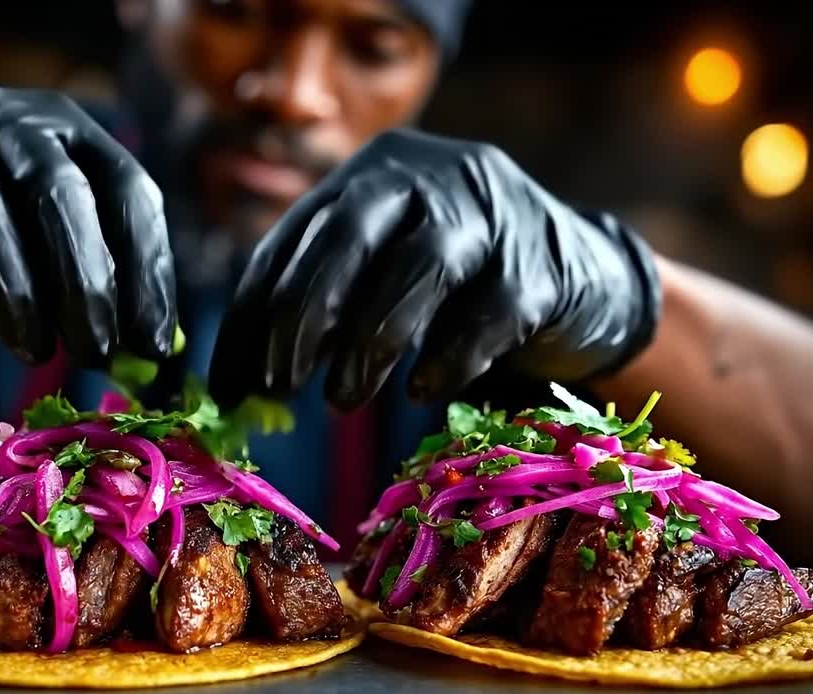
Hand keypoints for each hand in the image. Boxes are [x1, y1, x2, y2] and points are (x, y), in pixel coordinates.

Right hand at [0, 83, 175, 364]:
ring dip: (15, 296)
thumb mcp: (47, 245)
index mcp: (65, 128)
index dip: (148, 268)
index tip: (155, 341)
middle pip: (56, 191)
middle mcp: (0, 120)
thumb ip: (100, 280)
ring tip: (35, 352)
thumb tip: (154, 350)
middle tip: (96, 351)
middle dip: (84, 281)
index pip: (127, 188)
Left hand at [208, 128, 660, 408]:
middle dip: (304, 313)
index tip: (233, 386)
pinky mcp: (544, 265)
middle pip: (350, 232)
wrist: (580, 278)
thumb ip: (315, 310)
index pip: (296, 239)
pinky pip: (489, 314)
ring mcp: (495, 211)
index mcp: (375, 173)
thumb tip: (234, 388)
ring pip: (420, 266)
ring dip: (370, 341)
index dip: (256, 314)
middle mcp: (432, 174)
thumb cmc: (454, 288)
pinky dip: (447, 357)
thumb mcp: (377, 278)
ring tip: (341, 400)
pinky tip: (420, 391)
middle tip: (281, 384)